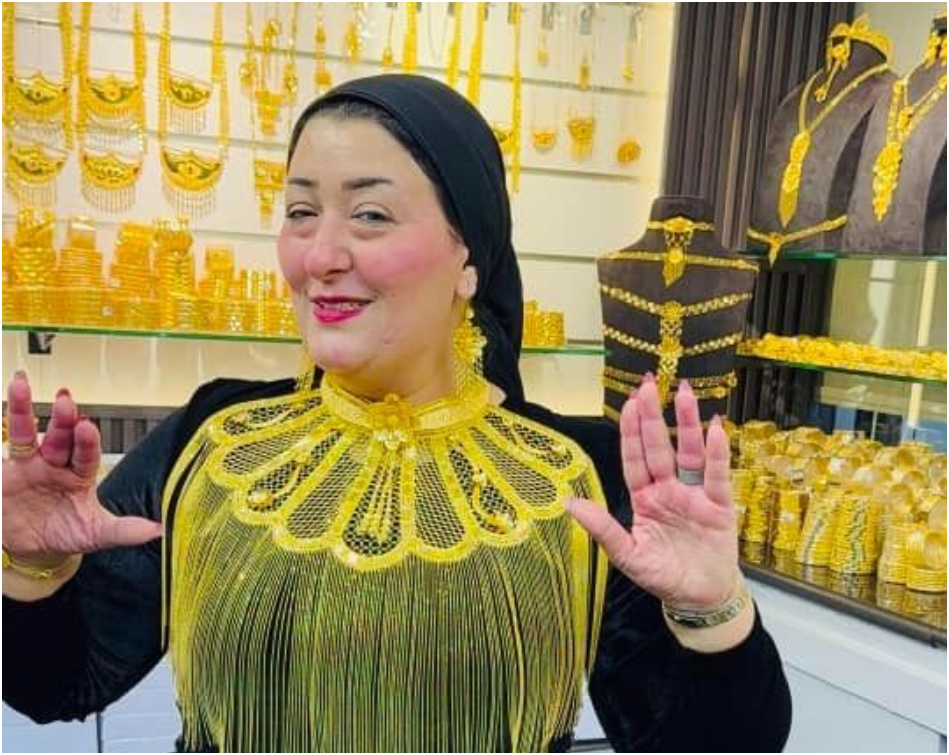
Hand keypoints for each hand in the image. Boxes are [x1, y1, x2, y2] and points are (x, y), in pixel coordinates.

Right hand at [2, 371, 162, 569]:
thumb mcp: (95, 533)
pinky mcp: (5, 472)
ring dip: (23, 410)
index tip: (87, 427)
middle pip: (59, 437)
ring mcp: (28, 464)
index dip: (86, 441)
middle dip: (63, 419)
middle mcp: (55, 463)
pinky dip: (3, 425)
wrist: (30, 547)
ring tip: (20, 384)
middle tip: (65, 402)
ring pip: (26, 433)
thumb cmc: (66, 532)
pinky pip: (2, 446)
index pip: (86, 454)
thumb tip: (158, 530)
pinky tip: (4, 403)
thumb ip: (124, 530)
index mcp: (80, 474)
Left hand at [568, 374, 739, 610]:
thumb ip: (603, 530)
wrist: (701, 599)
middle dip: (654, 416)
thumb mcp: (628, 557)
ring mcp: (694, 495)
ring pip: (690, 453)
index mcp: (644, 499)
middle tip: (650, 384)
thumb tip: (569, 504)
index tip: (628, 404)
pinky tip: (715, 429)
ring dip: (687, 424)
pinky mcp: (719, 506)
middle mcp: (668, 490)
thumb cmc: (663, 576)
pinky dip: (717, 453)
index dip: (631, 432)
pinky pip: (717, 475)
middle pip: (659, 447)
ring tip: (686, 393)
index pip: (634, 459)